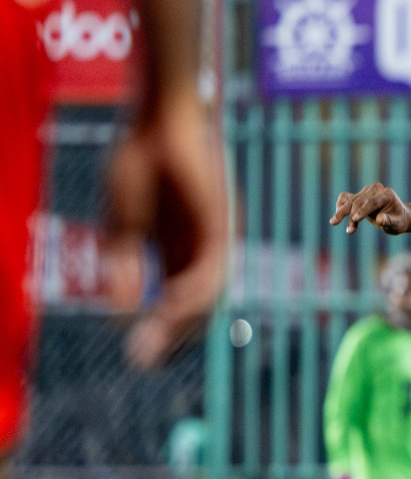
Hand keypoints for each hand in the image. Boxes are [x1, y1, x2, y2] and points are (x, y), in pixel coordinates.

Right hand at [103, 88, 227, 368]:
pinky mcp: (220, 224)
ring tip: (153, 343)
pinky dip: (191, 292)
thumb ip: (126, 266)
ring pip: (206, 293)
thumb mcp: (125, 224)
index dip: (161, 328)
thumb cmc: (140, 161)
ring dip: (180, 321)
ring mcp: (216, 239)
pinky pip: (211, 268)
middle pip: (197, 306)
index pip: (178, 302)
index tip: (139, 352)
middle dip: (171, 334)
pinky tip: (168, 307)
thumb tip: (121, 313)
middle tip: (144, 359)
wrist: (161, 118)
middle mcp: (204, 250)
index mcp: (181, 251)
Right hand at [331, 183, 410, 235]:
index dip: (364, 210)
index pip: (373, 202)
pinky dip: (341, 203)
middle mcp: (376, 189)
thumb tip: (380, 219)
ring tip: (333, 222)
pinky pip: (346, 196)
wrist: (397, 216)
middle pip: (359, 201)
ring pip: (351, 201)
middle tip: (341, 226)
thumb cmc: (398, 221)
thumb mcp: (398, 224)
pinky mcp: (359, 195)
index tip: (355, 219)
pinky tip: (337, 211)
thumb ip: (390, 221)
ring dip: (342, 212)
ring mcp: (366, 191)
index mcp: (387, 194)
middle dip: (350, 214)